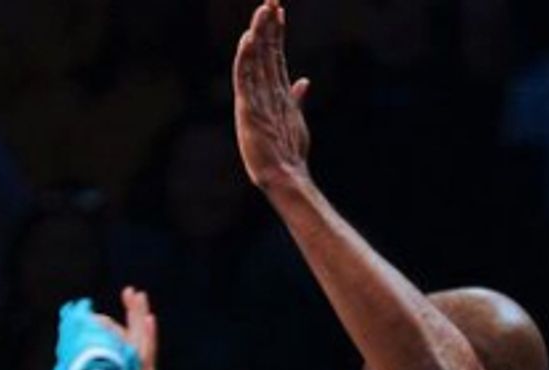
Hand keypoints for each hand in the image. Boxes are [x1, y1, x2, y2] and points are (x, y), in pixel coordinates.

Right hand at [233, 0, 312, 192]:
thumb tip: (303, 81)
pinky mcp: (247, 111)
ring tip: (262, 10)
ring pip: (254, 60)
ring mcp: (253, 100)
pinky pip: (244, 79)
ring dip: (258, 35)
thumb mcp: (295, 118)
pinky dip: (245, 59)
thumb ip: (296, 97)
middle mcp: (261, 92)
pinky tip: (247, 40)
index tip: (279, 9)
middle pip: (264, 52)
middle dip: (267, 26)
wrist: (283, 174)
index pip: (274, 55)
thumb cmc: (287, 151)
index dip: (276, 33)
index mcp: (273, 92)